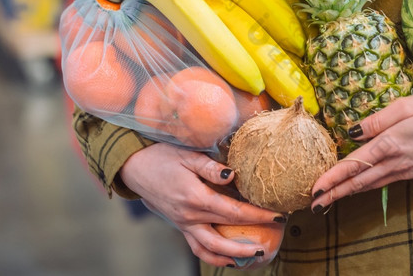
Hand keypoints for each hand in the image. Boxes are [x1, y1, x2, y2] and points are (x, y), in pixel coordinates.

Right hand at [119, 142, 286, 266]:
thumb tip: (233, 175)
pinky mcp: (180, 226)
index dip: (258, 215)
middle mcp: (190, 215)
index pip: (234, 211)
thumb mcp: (187, 154)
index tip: (277, 215)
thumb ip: (210, 166)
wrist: (135, 168)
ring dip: (234, 255)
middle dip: (252, 237)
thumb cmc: (162, 156)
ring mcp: (184, 224)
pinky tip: (230, 257)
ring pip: (211, 249)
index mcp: (195, 197)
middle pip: (226, 232)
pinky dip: (214, 256)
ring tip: (256, 254)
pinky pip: (198, 248)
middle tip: (274, 234)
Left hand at [310, 93, 412, 210]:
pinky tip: (356, 186)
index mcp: (390, 144)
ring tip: (329, 198)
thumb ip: (376, 120)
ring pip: (369, 185)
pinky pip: (382, 182)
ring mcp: (404, 170)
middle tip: (314, 203)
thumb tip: (352, 132)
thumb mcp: (405, 106)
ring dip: (348, 192)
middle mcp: (395, 162)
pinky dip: (364, 186)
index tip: (315, 187)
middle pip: (358, 182)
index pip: (354, 164)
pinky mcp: (411, 170)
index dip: (333, 177)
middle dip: (335, 193)